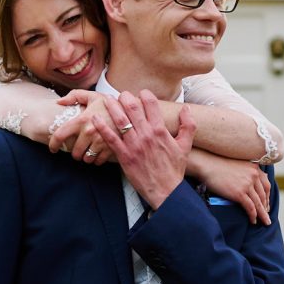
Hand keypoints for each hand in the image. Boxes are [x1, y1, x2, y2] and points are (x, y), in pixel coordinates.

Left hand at [51, 90, 112, 163]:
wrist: (133, 111)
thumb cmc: (111, 103)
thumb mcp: (93, 96)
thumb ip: (74, 96)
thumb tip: (59, 102)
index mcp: (82, 119)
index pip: (60, 135)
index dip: (53, 144)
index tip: (53, 149)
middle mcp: (89, 132)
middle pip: (74, 152)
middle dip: (75, 153)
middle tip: (79, 149)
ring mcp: (100, 142)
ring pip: (87, 158)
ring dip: (86, 157)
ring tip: (89, 151)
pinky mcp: (111, 149)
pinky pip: (99, 161)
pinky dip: (97, 160)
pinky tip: (99, 154)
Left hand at [92, 90, 194, 209]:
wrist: (166, 190)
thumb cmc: (174, 169)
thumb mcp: (185, 145)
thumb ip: (188, 125)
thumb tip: (186, 108)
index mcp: (160, 130)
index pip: (151, 103)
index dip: (144, 94)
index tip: (141, 93)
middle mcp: (146, 134)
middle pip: (133, 108)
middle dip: (125, 97)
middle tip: (121, 94)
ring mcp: (134, 145)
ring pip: (120, 120)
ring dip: (112, 107)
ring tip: (106, 99)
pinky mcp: (124, 156)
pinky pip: (110, 138)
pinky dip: (101, 127)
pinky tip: (95, 119)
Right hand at [190, 150, 270, 225]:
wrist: (207, 165)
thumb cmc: (219, 164)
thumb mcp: (238, 164)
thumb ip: (247, 171)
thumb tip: (252, 182)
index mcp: (254, 168)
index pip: (266, 185)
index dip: (267, 196)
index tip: (266, 204)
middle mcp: (254, 175)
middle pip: (264, 195)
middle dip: (266, 206)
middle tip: (266, 215)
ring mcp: (247, 184)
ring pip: (259, 203)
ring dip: (262, 214)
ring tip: (265, 222)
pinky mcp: (239, 193)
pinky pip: (250, 207)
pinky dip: (253, 216)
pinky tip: (253, 221)